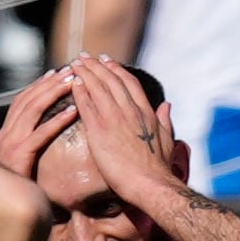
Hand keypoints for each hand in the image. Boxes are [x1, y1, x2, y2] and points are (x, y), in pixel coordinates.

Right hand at [0, 68, 76, 177]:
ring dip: (54, 93)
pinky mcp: (20, 156)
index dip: (39, 85)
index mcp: (5, 133)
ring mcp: (11, 143)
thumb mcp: (15, 162)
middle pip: (28, 100)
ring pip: (33, 110)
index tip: (56, 73)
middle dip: (49, 83)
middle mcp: (6, 134)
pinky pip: (41, 134)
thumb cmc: (9, 188)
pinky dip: (57, 120)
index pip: (22, 101)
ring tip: (73, 82)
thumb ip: (23, 147)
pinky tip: (73, 111)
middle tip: (70, 69)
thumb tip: (35, 138)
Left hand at [67, 54, 176, 198]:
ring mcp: (115, 119)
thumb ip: (165, 119)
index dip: (116, 69)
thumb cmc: (158, 168)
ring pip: (98, 88)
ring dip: (85, 73)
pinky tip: (71, 83)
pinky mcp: (101, 132)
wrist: (150, 184)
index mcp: (146, 112)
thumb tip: (167, 104)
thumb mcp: (167, 139)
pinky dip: (80, 92)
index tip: (106, 60)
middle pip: (111, 80)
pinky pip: (87, 106)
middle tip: (85, 56)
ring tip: (75, 63)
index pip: (129, 83)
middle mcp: (130, 111)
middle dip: (96, 66)